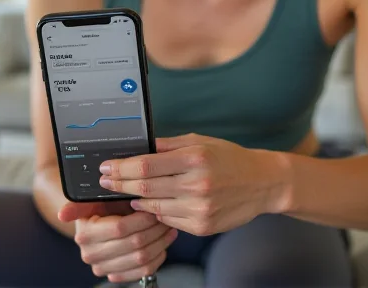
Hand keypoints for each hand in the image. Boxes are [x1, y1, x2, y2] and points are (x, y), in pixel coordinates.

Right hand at [58, 200, 177, 283]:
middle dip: (155, 228)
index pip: (120, 228)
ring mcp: (104, 267)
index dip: (141, 218)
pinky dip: (158, 256)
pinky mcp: (116, 275)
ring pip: (142, 258)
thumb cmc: (100, 207)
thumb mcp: (93, 199)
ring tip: (168, 227)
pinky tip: (162, 242)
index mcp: (85, 234)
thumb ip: (82, 201)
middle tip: (166, 215)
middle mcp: (91, 255)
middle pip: (134, 243)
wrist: (97, 224)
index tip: (153, 207)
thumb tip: (62, 214)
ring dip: (160, 241)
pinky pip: (144, 271)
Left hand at [98, 133, 288, 235]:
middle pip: (145, 188)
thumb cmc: (229, 158)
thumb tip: (138, 147)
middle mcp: (197, 184)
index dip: (121, 168)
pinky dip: (157, 213)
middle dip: (119, 185)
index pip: (146, 165)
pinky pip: (169, 220)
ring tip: (128, 193)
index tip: (105, 167)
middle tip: (105, 182)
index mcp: (195, 158)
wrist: (262, 183)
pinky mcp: (202, 226)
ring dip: (136, 201)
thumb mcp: (200, 142)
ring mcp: (200, 208)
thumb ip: (168, 146)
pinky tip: (155, 205)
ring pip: (153, 208)